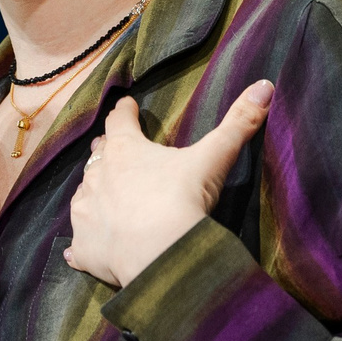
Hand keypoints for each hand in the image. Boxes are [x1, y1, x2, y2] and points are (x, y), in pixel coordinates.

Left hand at [64, 82, 272, 289]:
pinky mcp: (84, 247)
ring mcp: (85, 212)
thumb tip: (265, 86)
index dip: (124, 111)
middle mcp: (96, 176)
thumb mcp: (213, 158)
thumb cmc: (182, 199)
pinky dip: (80, 246)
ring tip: (97, 198)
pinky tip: (76, 253)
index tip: (126, 105)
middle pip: (96, 157)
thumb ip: (238, 123)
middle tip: (108, 148)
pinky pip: (77, 245)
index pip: (119, 120)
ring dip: (91, 195)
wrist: (161, 254)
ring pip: (82, 197)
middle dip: (104, 152)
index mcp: (124, 150)